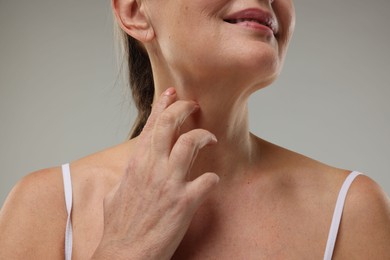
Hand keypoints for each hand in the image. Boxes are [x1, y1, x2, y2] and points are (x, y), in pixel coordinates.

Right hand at [92, 88, 218, 259]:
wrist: (123, 255)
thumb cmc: (118, 227)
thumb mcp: (114, 195)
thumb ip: (125, 178)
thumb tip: (132, 173)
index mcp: (136, 164)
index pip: (151, 125)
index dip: (163, 104)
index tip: (173, 92)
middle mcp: (152, 167)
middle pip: (171, 124)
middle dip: (185, 108)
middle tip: (195, 106)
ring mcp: (169, 183)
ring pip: (192, 143)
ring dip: (205, 136)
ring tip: (211, 138)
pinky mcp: (184, 202)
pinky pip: (208, 180)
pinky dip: (213, 179)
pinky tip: (212, 182)